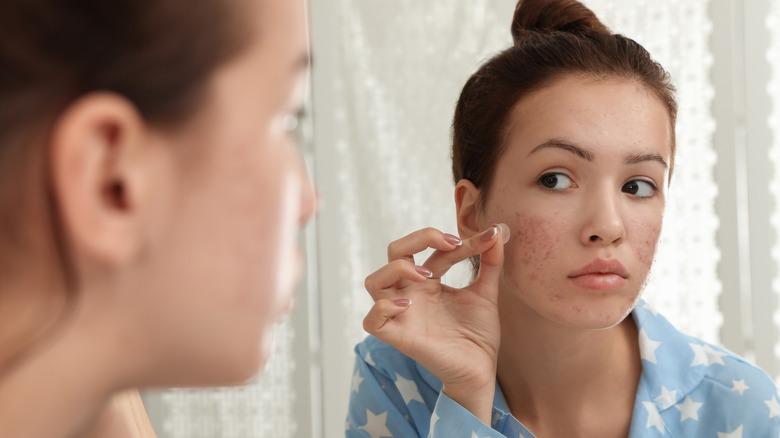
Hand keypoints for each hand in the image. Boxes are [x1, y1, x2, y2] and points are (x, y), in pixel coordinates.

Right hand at [363, 225, 507, 423]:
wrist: (482, 369)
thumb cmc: (478, 334)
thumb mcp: (486, 293)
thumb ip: (490, 263)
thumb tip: (498, 231)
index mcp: (428, 281)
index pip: (434, 249)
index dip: (459, 242)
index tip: (487, 240)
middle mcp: (411, 292)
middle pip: (395, 252)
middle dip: (418, 238)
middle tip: (449, 244)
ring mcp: (402, 313)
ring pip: (374, 281)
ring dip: (397, 269)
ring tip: (426, 275)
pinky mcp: (398, 336)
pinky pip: (372, 320)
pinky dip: (383, 308)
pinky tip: (408, 305)